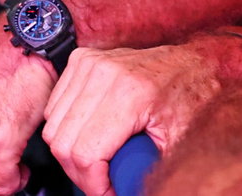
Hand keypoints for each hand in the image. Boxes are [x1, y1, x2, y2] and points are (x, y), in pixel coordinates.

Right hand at [43, 42, 233, 195]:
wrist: (189, 63)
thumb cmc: (188, 98)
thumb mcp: (174, 143)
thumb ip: (142, 169)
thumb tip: (122, 191)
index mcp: (130, 93)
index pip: (85, 153)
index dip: (93, 184)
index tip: (108, 192)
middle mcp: (104, 73)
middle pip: (62, 142)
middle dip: (80, 173)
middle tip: (103, 181)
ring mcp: (89, 63)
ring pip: (52, 126)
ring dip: (70, 152)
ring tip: (99, 159)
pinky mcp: (81, 60)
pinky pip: (54, 107)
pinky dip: (66, 128)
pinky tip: (90, 134)